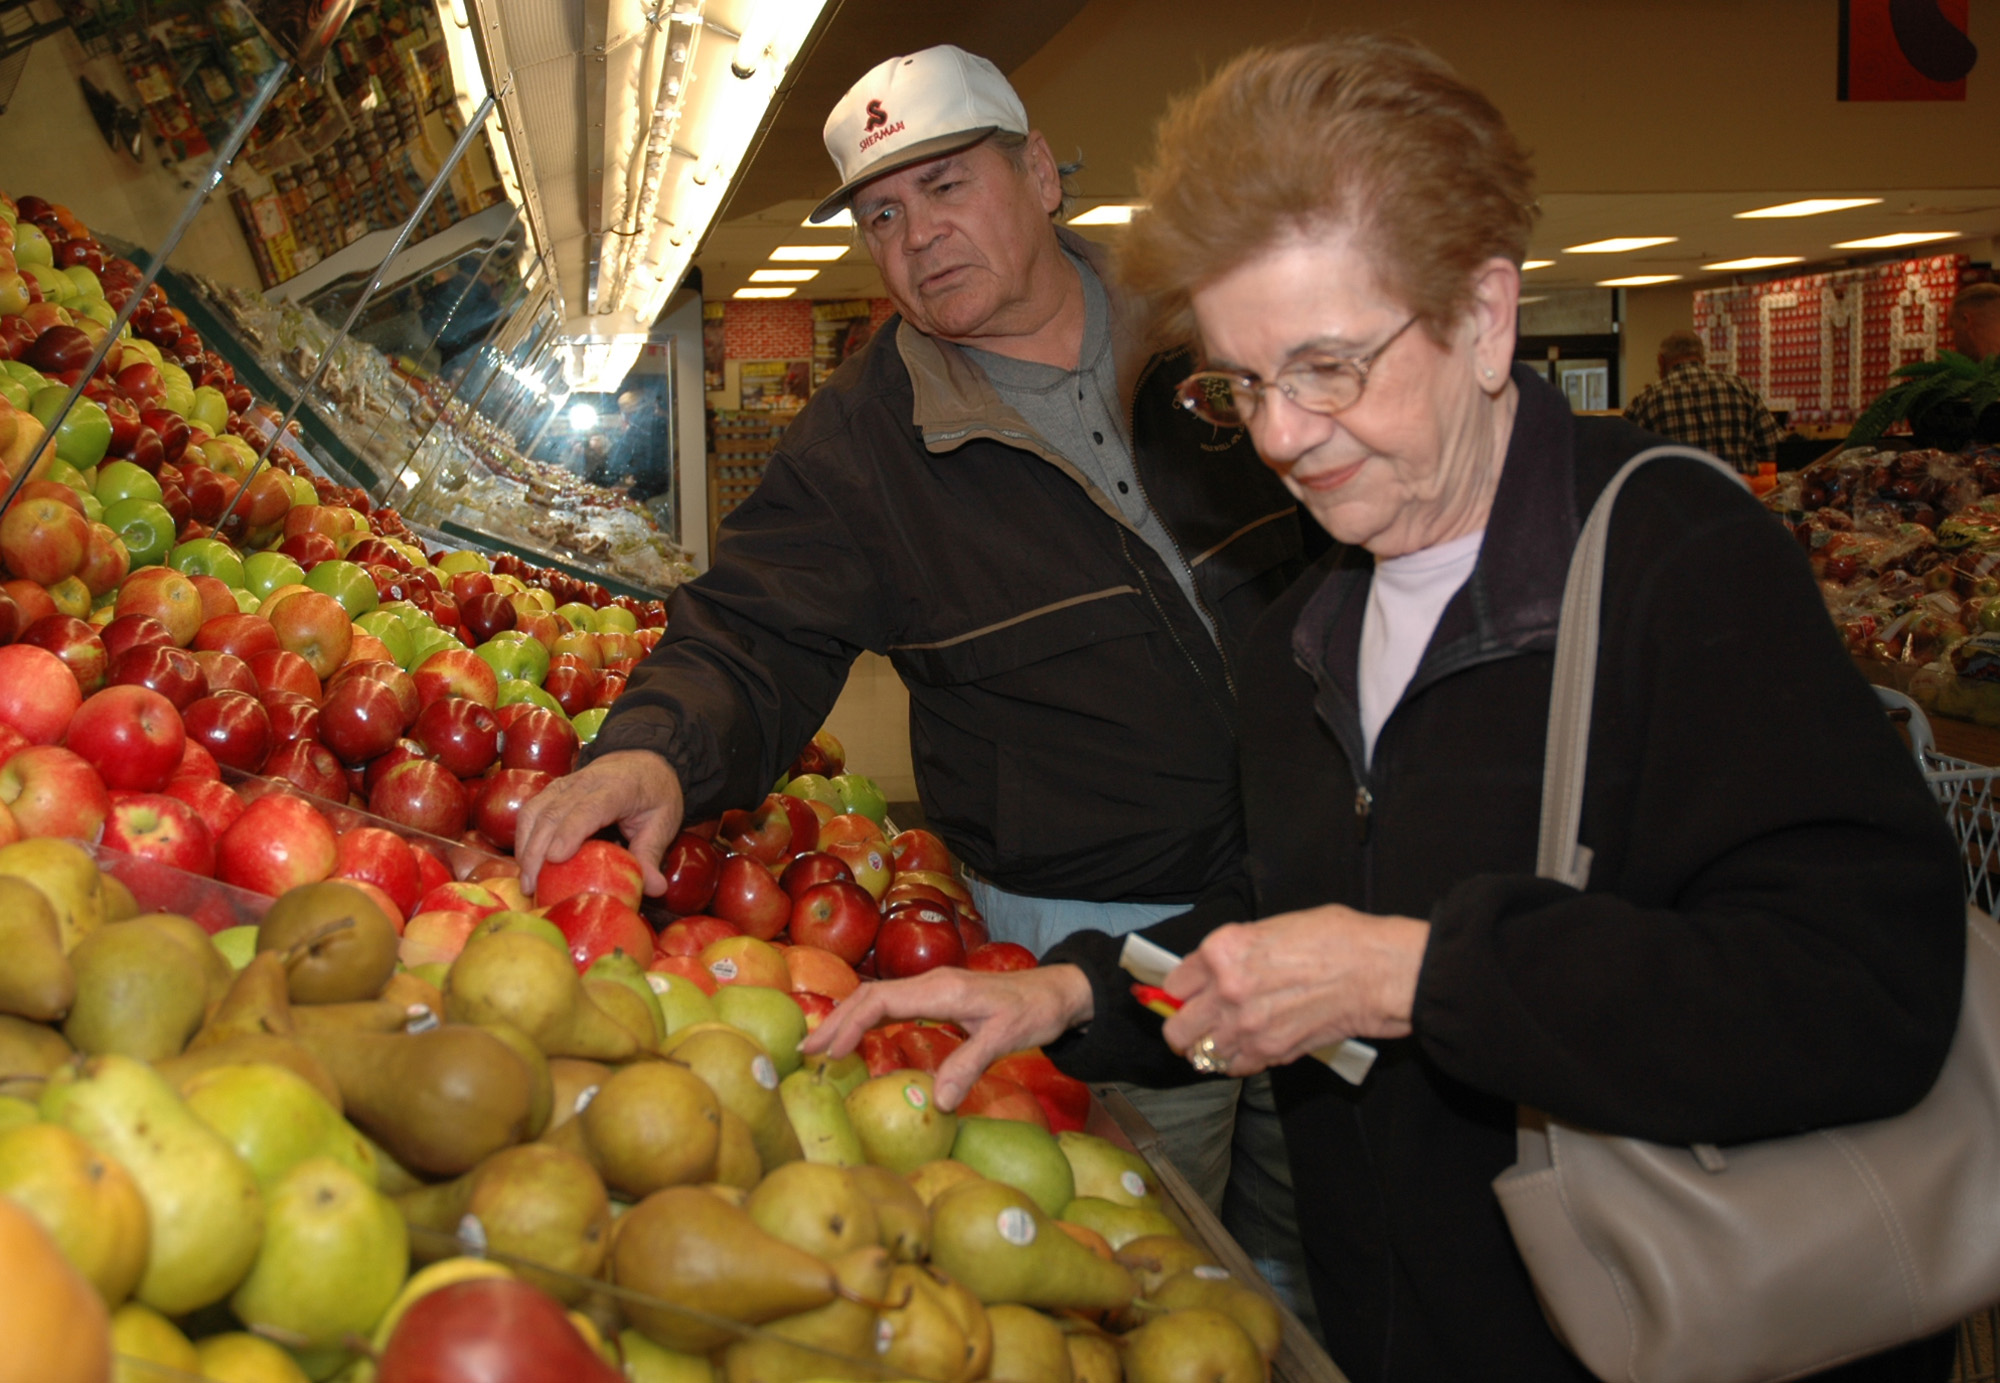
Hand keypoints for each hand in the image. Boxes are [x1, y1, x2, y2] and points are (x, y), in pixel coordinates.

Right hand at [514, 749, 683, 896]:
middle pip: (554, 813)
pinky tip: (526, 864)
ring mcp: (565, 784)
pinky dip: (523, 838)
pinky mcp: (551, 791)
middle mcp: (586, 781)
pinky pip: (530, 812)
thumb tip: (657, 889)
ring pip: (535, 811)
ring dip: (525, 847)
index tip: (556, 858)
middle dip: (537, 850)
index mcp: (618, 787)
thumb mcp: (664, 823)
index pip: (589, 808)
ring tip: (526, 882)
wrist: (642, 764)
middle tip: (532, 886)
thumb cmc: (654, 796)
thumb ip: (653, 855)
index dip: (570, 831)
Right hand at [800, 965, 1094, 1110]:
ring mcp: (933, 988)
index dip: (850, 1025)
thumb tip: (936, 1102)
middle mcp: (930, 983)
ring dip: (847, 1019)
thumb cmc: (1034, 1012)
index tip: (828, 1052)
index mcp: (941, 989)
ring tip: (819, 1047)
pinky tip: (855, 1039)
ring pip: (878, 998)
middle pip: (869, 996)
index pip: (881, 1001)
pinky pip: (892, 1005)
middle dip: (836, 1022)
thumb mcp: (1005, 1039)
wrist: (1058, 991)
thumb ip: (969, 1065)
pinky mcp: (938, 998)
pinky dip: (866, 1020)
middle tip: (806, 1053)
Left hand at [1161, 904, 1428, 1076]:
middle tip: (1196, 1023)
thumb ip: (1236, 950)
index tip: (1189, 994)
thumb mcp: (1273, 926)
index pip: (1174, 983)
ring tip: (1225, 1037)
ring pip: (1200, 1054)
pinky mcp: (1270, 1052)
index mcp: (1223, 950)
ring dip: (1209, 1047)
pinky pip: (1234, 1068)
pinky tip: (1249, 1046)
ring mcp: (1246, 1026)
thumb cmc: (1336, 940)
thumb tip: (1214, 968)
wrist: (1376, 971)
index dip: (1182, 990)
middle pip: (1176, 1028)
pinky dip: (1237, 1062)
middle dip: (1183, 1026)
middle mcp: (1226, 990)